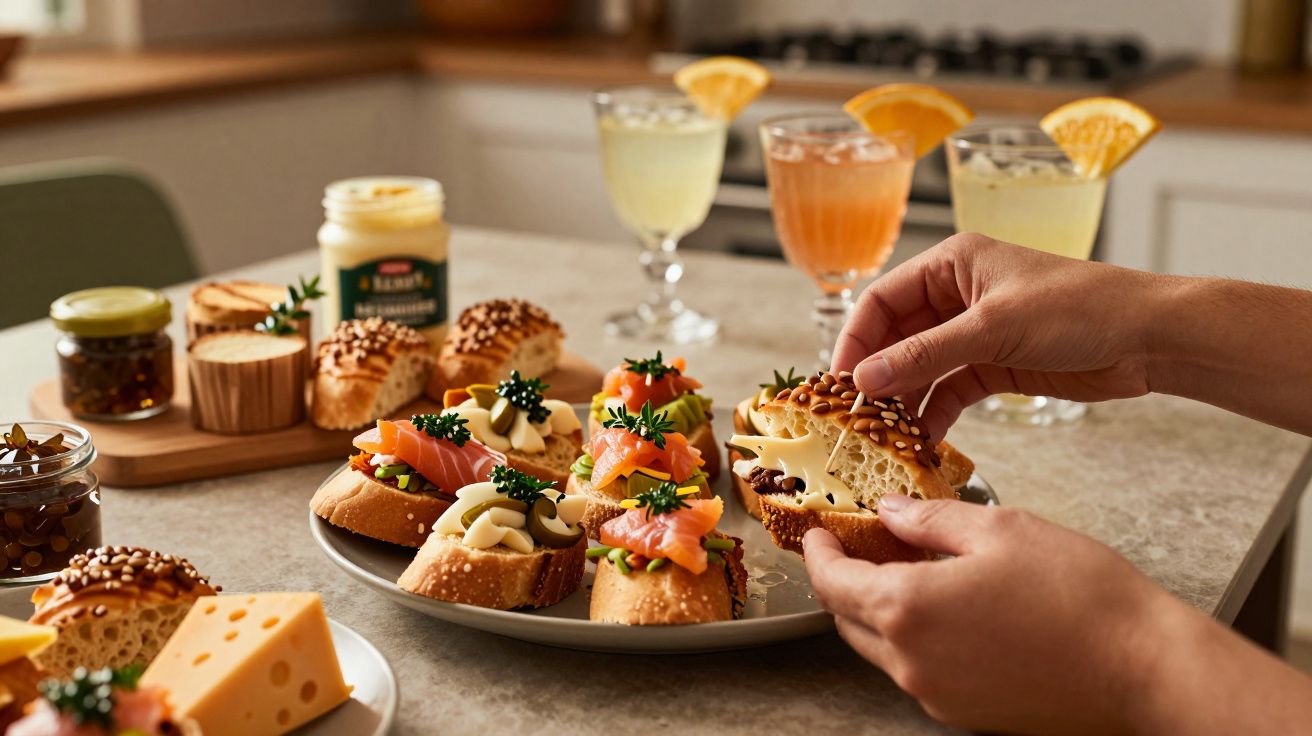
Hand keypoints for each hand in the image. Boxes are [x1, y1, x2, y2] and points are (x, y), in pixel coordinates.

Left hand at [803, 497, 1174, 733]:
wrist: (1143, 667)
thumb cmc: (1080, 595)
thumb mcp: (999, 529)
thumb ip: (929, 520)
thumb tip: (890, 512)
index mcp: (907, 609)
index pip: (832, 584)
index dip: (818, 555)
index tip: (817, 534)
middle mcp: (911, 662)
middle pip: (849, 620)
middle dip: (846, 581)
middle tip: (861, 546)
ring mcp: (937, 694)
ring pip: (882, 648)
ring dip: (882, 611)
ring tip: (910, 570)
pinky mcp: (967, 713)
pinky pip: (919, 671)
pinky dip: (915, 638)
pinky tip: (947, 608)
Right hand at [831, 233, 1159, 439]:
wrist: (1148, 337)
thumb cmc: (1078, 309)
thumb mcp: (993, 328)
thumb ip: (926, 354)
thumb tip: (864, 379)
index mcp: (952, 264)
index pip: (882, 300)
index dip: (856, 340)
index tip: (840, 383)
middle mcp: (957, 295)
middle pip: (896, 336)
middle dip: (877, 375)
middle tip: (855, 417)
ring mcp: (975, 332)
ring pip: (920, 368)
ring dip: (904, 400)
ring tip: (884, 436)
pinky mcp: (995, 366)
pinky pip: (949, 390)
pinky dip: (935, 413)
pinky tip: (922, 440)